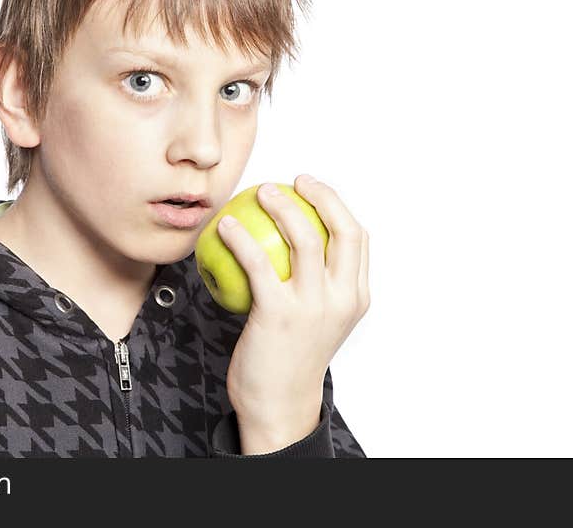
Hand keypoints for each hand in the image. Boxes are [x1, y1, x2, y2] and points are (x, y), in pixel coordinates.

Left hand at [218, 174, 369, 451]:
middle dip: (322, 194)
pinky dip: (241, 238)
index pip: (358, 238)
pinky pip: (257, 262)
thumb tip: (294, 240)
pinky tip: (225, 226)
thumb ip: (318, 285)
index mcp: (357, 298)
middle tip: (292, 180)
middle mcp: (343, 299)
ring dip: (282, 206)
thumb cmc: (290, 356)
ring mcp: (314, 307)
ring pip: (304, 238)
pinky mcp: (279, 314)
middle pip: (342, 230)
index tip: (311, 188)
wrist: (277, 403)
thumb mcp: (318, 319)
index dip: (337, 204)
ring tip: (259, 192)